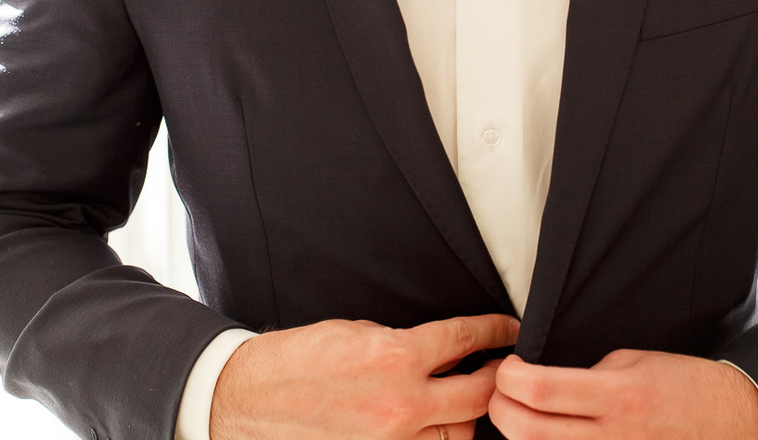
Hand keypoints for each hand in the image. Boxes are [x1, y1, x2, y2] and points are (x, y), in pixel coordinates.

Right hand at [209, 314, 519, 439]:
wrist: (247, 401)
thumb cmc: (297, 361)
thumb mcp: (357, 333)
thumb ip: (405, 344)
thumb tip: (440, 350)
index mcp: (396, 356)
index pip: (466, 339)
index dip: (495, 331)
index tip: (510, 329)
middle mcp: (401, 403)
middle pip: (480, 393)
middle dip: (499, 376)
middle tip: (508, 367)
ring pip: (460, 436)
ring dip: (469, 418)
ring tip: (473, 402)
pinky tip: (438, 427)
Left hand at [489, 350, 757, 439]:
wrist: (733, 424)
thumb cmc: (686, 388)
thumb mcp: (635, 362)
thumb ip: (587, 374)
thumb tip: (542, 381)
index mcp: (617, 396)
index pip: (540, 390)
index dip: (509, 376)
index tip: (508, 365)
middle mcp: (611, 437)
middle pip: (527, 431)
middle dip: (499, 407)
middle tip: (500, 390)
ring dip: (517, 434)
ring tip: (517, 414)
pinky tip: (545, 434)